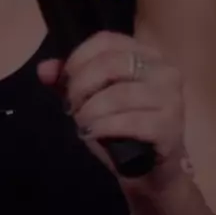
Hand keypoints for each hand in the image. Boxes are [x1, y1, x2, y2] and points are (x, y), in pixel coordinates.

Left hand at [38, 31, 186, 197]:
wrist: (152, 173)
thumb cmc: (122, 128)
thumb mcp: (92, 100)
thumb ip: (68, 81)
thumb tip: (44, 69)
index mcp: (145, 54)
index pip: (106, 40)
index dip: (78, 58)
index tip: (64, 81)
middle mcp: (164, 69)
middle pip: (110, 63)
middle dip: (81, 86)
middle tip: (72, 108)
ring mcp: (171, 97)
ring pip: (118, 94)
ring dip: (90, 111)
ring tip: (83, 123)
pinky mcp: (171, 126)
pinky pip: (129, 121)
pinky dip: (104, 127)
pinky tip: (93, 134)